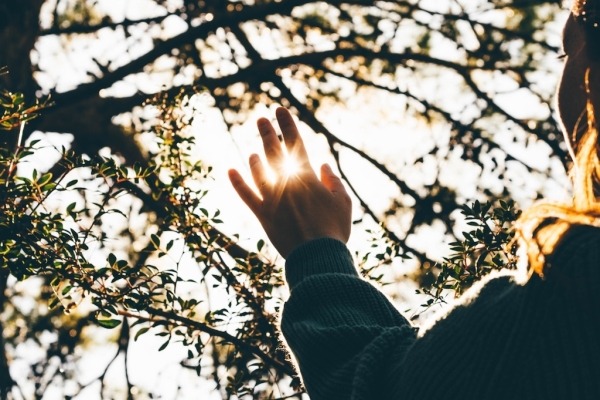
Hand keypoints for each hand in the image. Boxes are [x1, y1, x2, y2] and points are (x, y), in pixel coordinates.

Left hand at [228, 107, 351, 257]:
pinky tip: (231, 171)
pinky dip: (238, 182)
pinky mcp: (262, 215)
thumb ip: (332, 180)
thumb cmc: (334, 229)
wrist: (316, 257)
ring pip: (258, 172)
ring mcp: (272, 198)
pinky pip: (246, 195)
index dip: (287, 124)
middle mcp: (286, 183)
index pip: (295, 143)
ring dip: (255, 159)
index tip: (279, 110)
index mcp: (307, 177)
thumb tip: (322, 165)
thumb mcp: (343, 202)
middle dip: (267, 133)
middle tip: (260, 120)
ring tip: (253, 151)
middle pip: (273, 152)